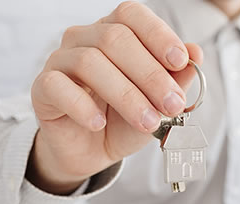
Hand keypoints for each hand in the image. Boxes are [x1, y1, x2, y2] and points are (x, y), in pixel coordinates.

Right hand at [28, 1, 203, 194]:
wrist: (92, 152)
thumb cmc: (124, 120)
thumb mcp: (157, 104)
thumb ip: (176, 79)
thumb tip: (197, 54)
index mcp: (114, 32)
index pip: (132, 16)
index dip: (157, 35)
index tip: (181, 61)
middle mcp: (84, 38)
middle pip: (115, 39)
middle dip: (150, 74)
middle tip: (173, 104)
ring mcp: (60, 60)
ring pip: (90, 62)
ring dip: (126, 95)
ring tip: (148, 122)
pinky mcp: (42, 88)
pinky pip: (58, 87)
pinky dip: (82, 106)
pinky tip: (99, 123)